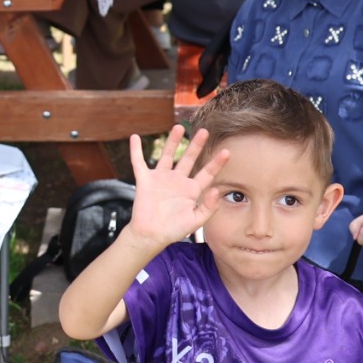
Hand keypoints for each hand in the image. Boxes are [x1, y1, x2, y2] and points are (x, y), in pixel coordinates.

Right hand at [124, 125, 230, 249]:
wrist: (151, 235)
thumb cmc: (173, 230)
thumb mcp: (195, 221)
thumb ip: (208, 207)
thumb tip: (216, 190)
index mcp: (191, 190)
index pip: (206, 173)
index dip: (216, 163)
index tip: (227, 152)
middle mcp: (177, 181)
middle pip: (188, 159)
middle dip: (196, 145)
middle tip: (204, 132)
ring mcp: (161, 179)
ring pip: (167, 156)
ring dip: (172, 142)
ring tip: (179, 127)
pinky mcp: (145, 180)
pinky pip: (139, 162)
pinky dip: (136, 150)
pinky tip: (135, 138)